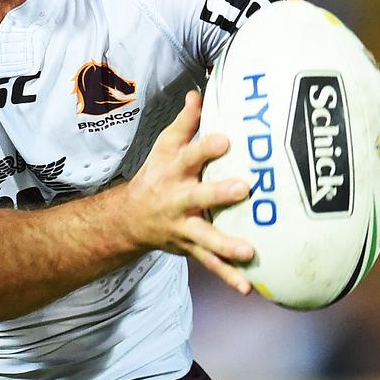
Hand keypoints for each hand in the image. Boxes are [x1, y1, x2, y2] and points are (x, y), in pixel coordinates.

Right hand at [124, 90, 254, 293]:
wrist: (130, 218)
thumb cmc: (156, 176)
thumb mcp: (165, 147)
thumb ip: (186, 123)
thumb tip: (199, 92)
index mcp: (173, 171)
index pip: (189, 156)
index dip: (206, 148)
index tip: (227, 140)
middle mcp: (177, 199)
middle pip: (198, 196)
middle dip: (219, 194)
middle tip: (245, 188)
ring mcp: (183, 226)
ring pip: (205, 236)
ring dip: (226, 244)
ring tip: (249, 250)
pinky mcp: (190, 248)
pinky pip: (210, 263)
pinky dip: (227, 276)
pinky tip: (247, 287)